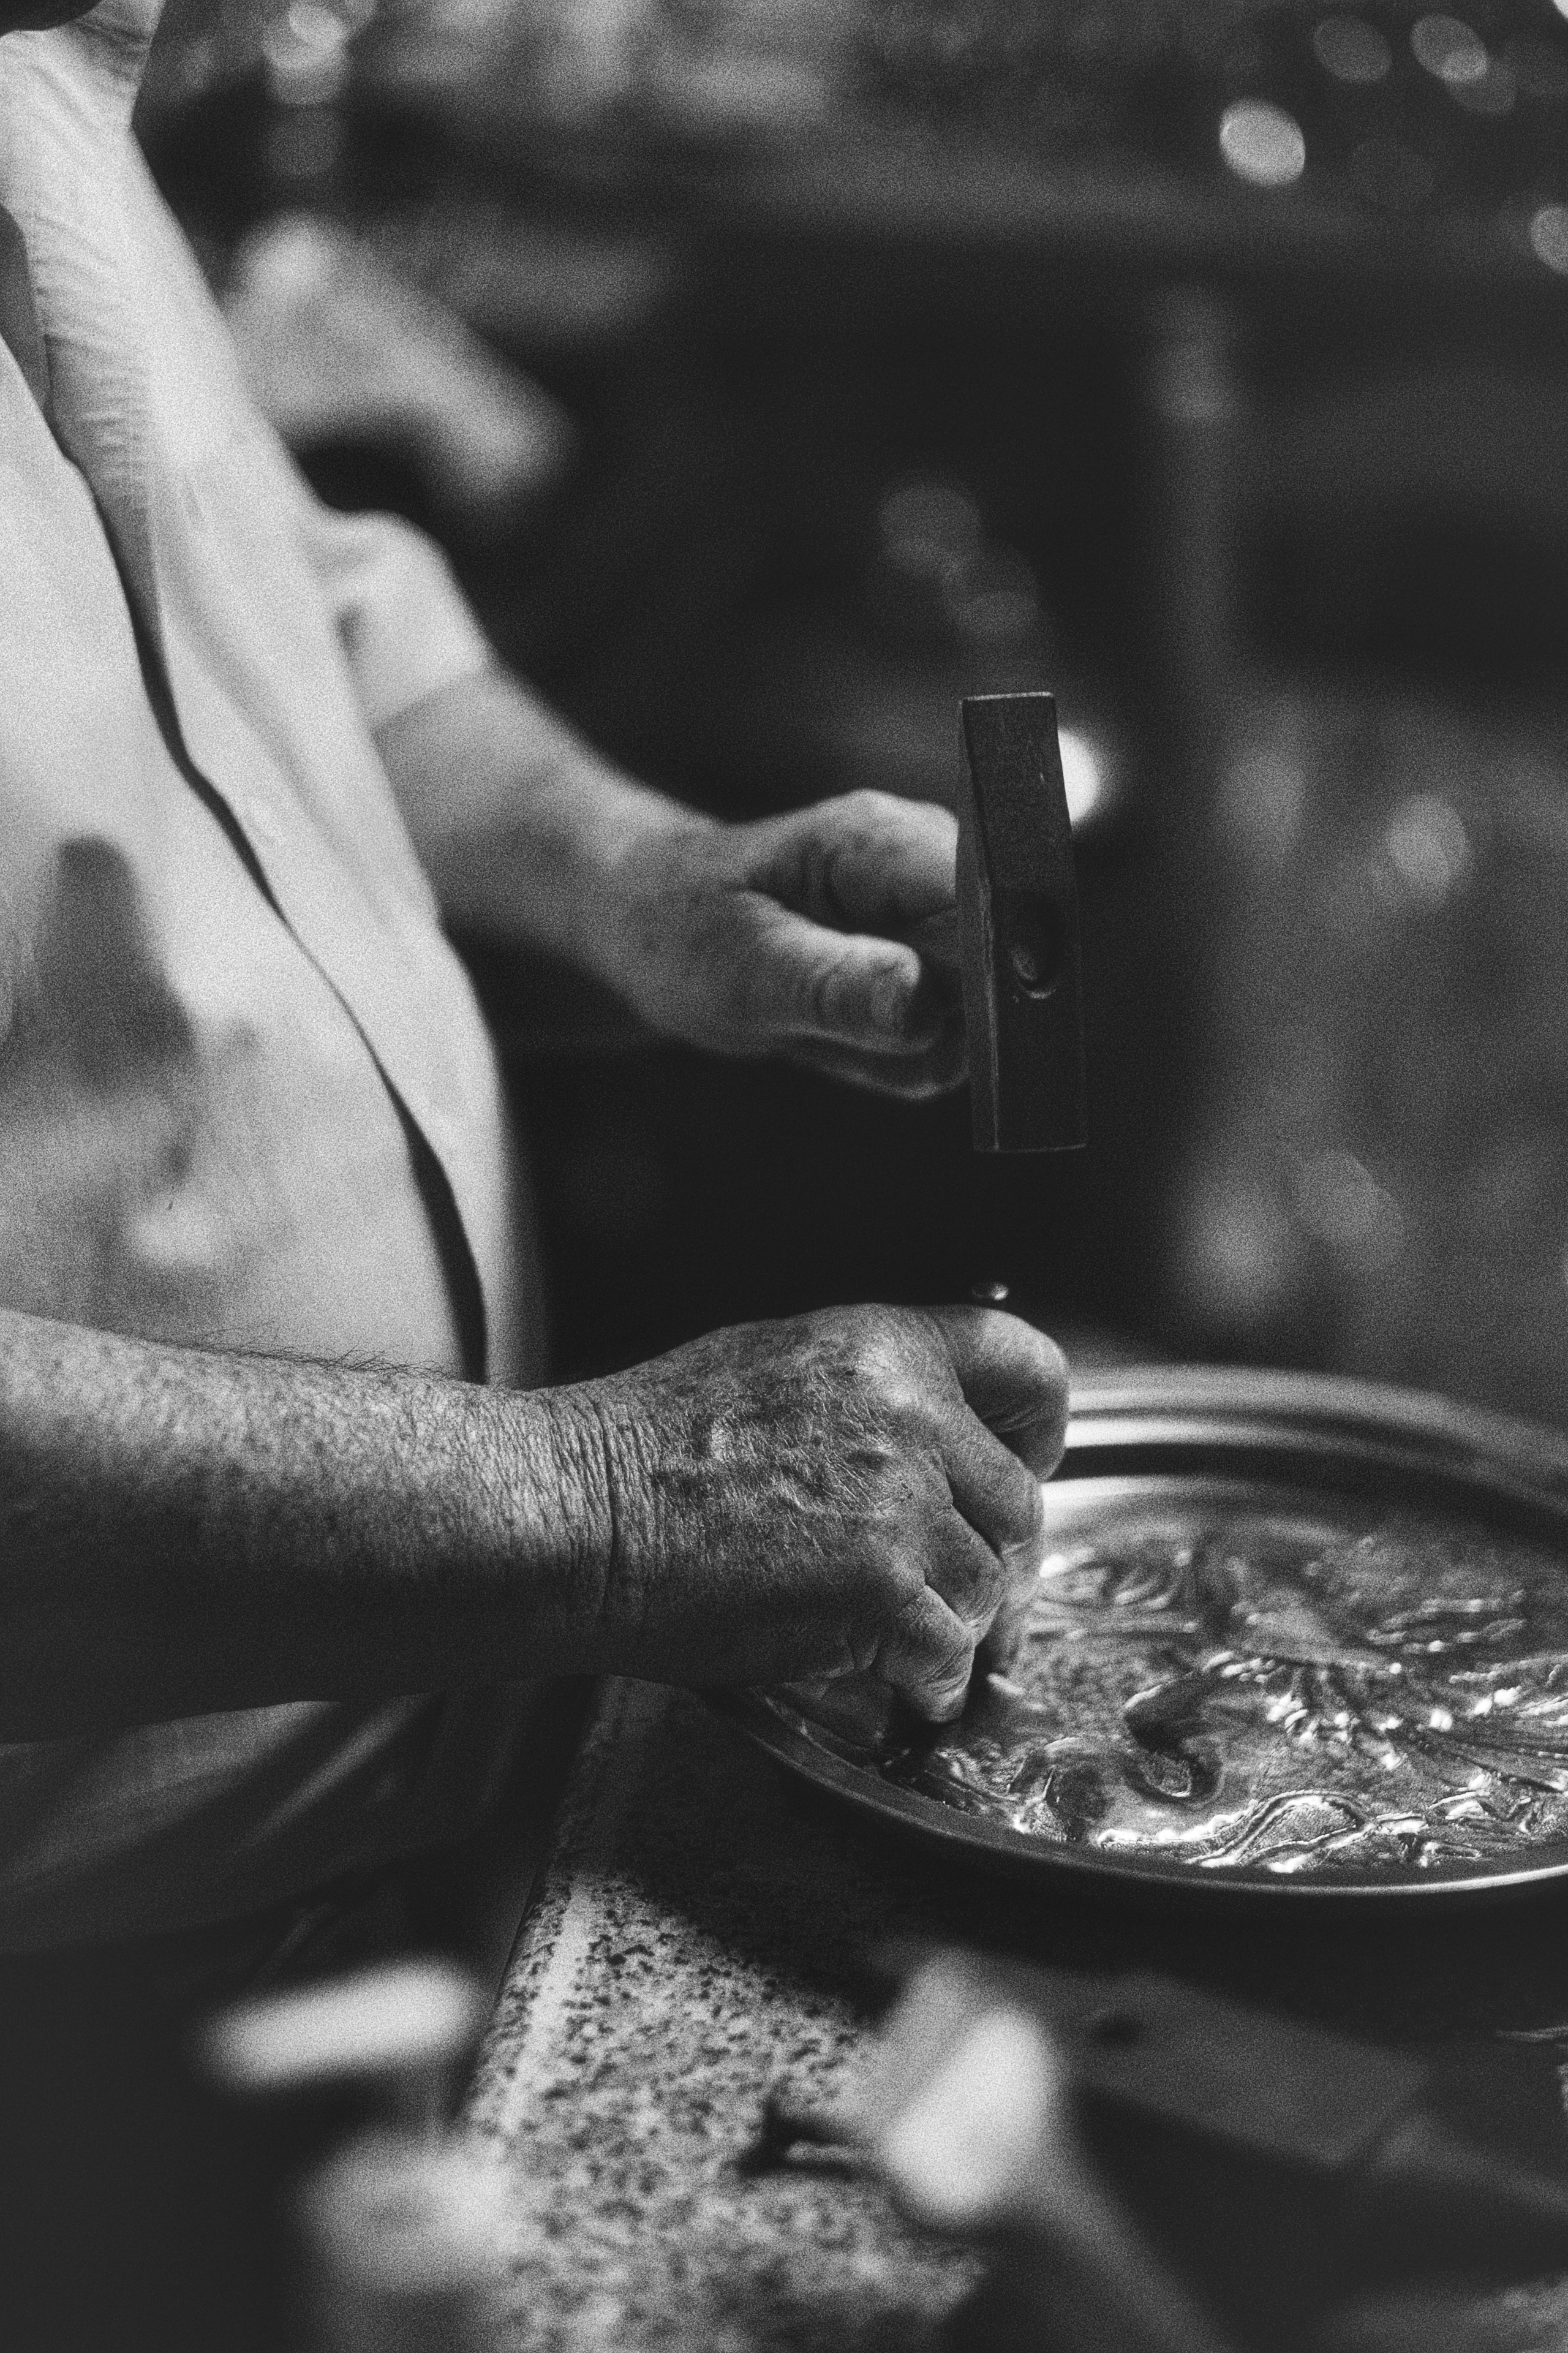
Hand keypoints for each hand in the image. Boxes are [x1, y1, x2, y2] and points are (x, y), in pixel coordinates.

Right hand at [563, 1305, 1067, 1719]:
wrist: (577, 1512)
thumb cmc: (641, 1449)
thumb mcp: (768, 1365)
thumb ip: (861, 1393)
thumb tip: (915, 1438)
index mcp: (885, 1348)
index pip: (1027, 1367)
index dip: (1040, 1429)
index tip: (1031, 1466)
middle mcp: (912, 1415)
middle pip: (1017, 1503)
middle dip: (1004, 1562)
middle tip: (983, 1603)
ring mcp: (904, 1504)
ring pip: (987, 1586)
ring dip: (960, 1630)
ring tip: (919, 1654)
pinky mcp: (884, 1590)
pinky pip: (945, 1654)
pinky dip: (927, 1683)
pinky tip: (896, 1689)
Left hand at [605, 791, 964, 1098]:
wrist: (649, 926)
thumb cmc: (678, 928)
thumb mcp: (741, 966)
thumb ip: (837, 985)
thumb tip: (925, 1004)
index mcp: (885, 843)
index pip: (994, 907)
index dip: (984, 979)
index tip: (924, 1028)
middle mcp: (926, 870)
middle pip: (999, 972)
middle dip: (927, 1027)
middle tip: (825, 1022)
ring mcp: (933, 920)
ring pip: (974, 1022)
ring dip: (896, 1051)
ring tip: (813, 1023)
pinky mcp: (928, 966)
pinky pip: (942, 1041)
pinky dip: (886, 1058)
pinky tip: (827, 1032)